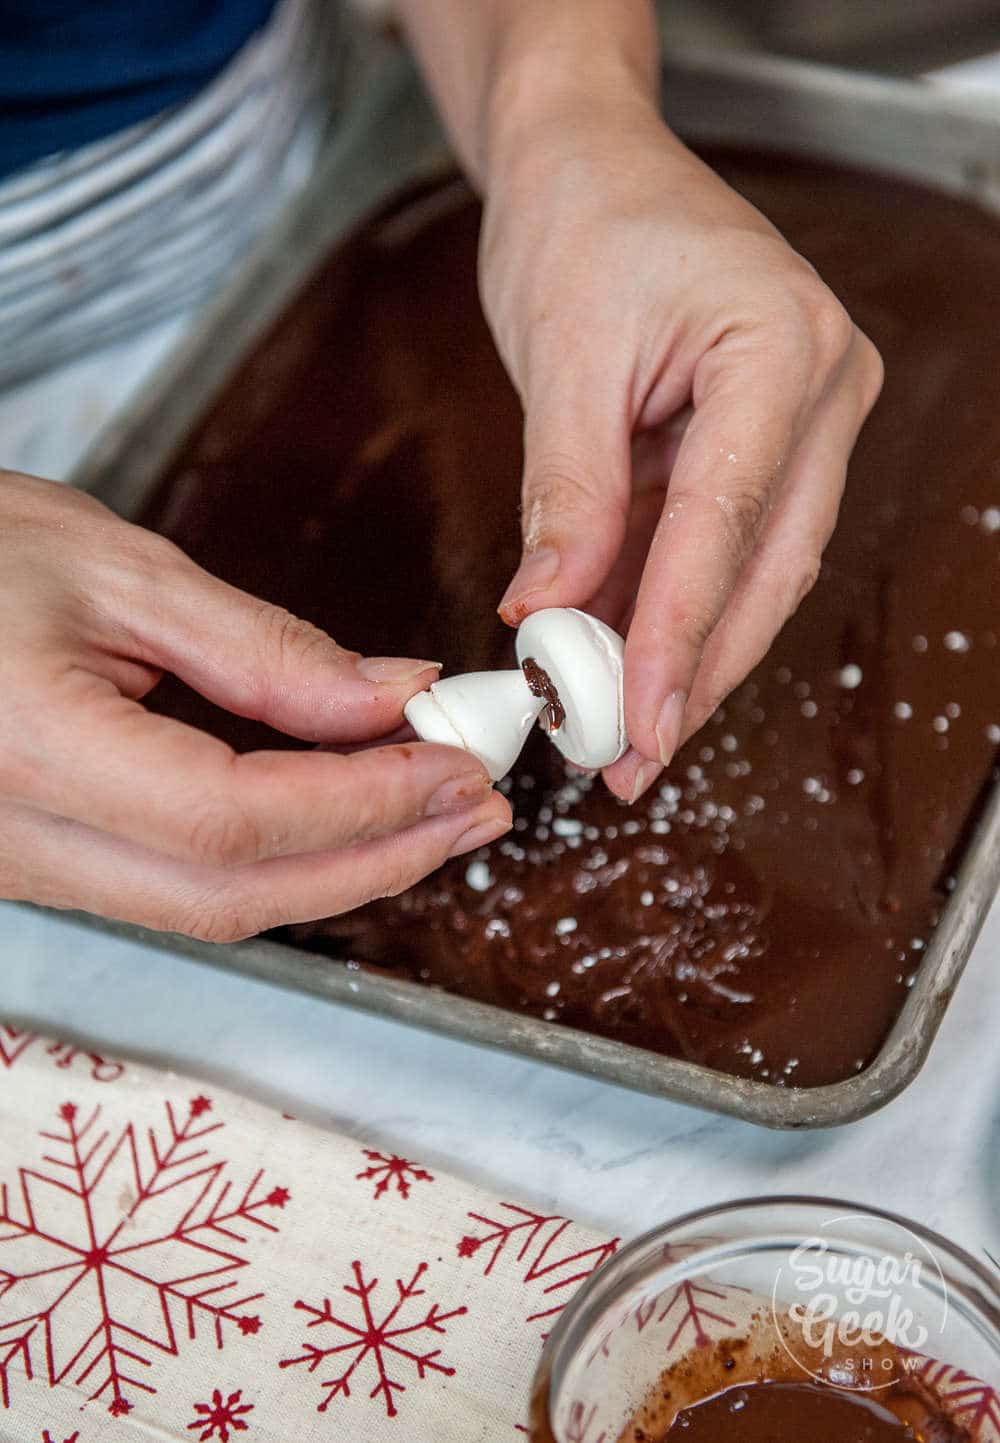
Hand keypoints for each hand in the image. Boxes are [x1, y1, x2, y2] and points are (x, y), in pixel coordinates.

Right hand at [0, 474, 510, 938]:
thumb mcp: (118, 572)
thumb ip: (263, 649)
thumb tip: (392, 699)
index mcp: (29, 747)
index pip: (231, 816)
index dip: (362, 799)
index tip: (455, 761)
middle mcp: (19, 840)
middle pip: (233, 895)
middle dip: (377, 858)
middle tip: (475, 805)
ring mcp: (23, 869)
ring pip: (211, 906)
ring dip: (339, 866)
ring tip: (434, 809)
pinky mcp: (42, 867)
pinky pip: (178, 887)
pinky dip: (278, 858)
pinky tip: (343, 812)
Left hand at [483, 92, 882, 800]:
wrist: (592, 165)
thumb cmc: (582, 224)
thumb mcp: (562, 356)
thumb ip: (567, 495)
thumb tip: (545, 616)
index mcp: (784, 349)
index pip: (729, 522)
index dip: (676, 634)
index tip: (630, 719)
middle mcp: (821, 391)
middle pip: (765, 567)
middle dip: (691, 672)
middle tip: (630, 757)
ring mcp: (803, 422)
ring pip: (751, 572)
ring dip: (679, 654)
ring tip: (613, 732)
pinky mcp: (762, 447)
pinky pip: (718, 547)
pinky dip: (662, 607)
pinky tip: (610, 662)